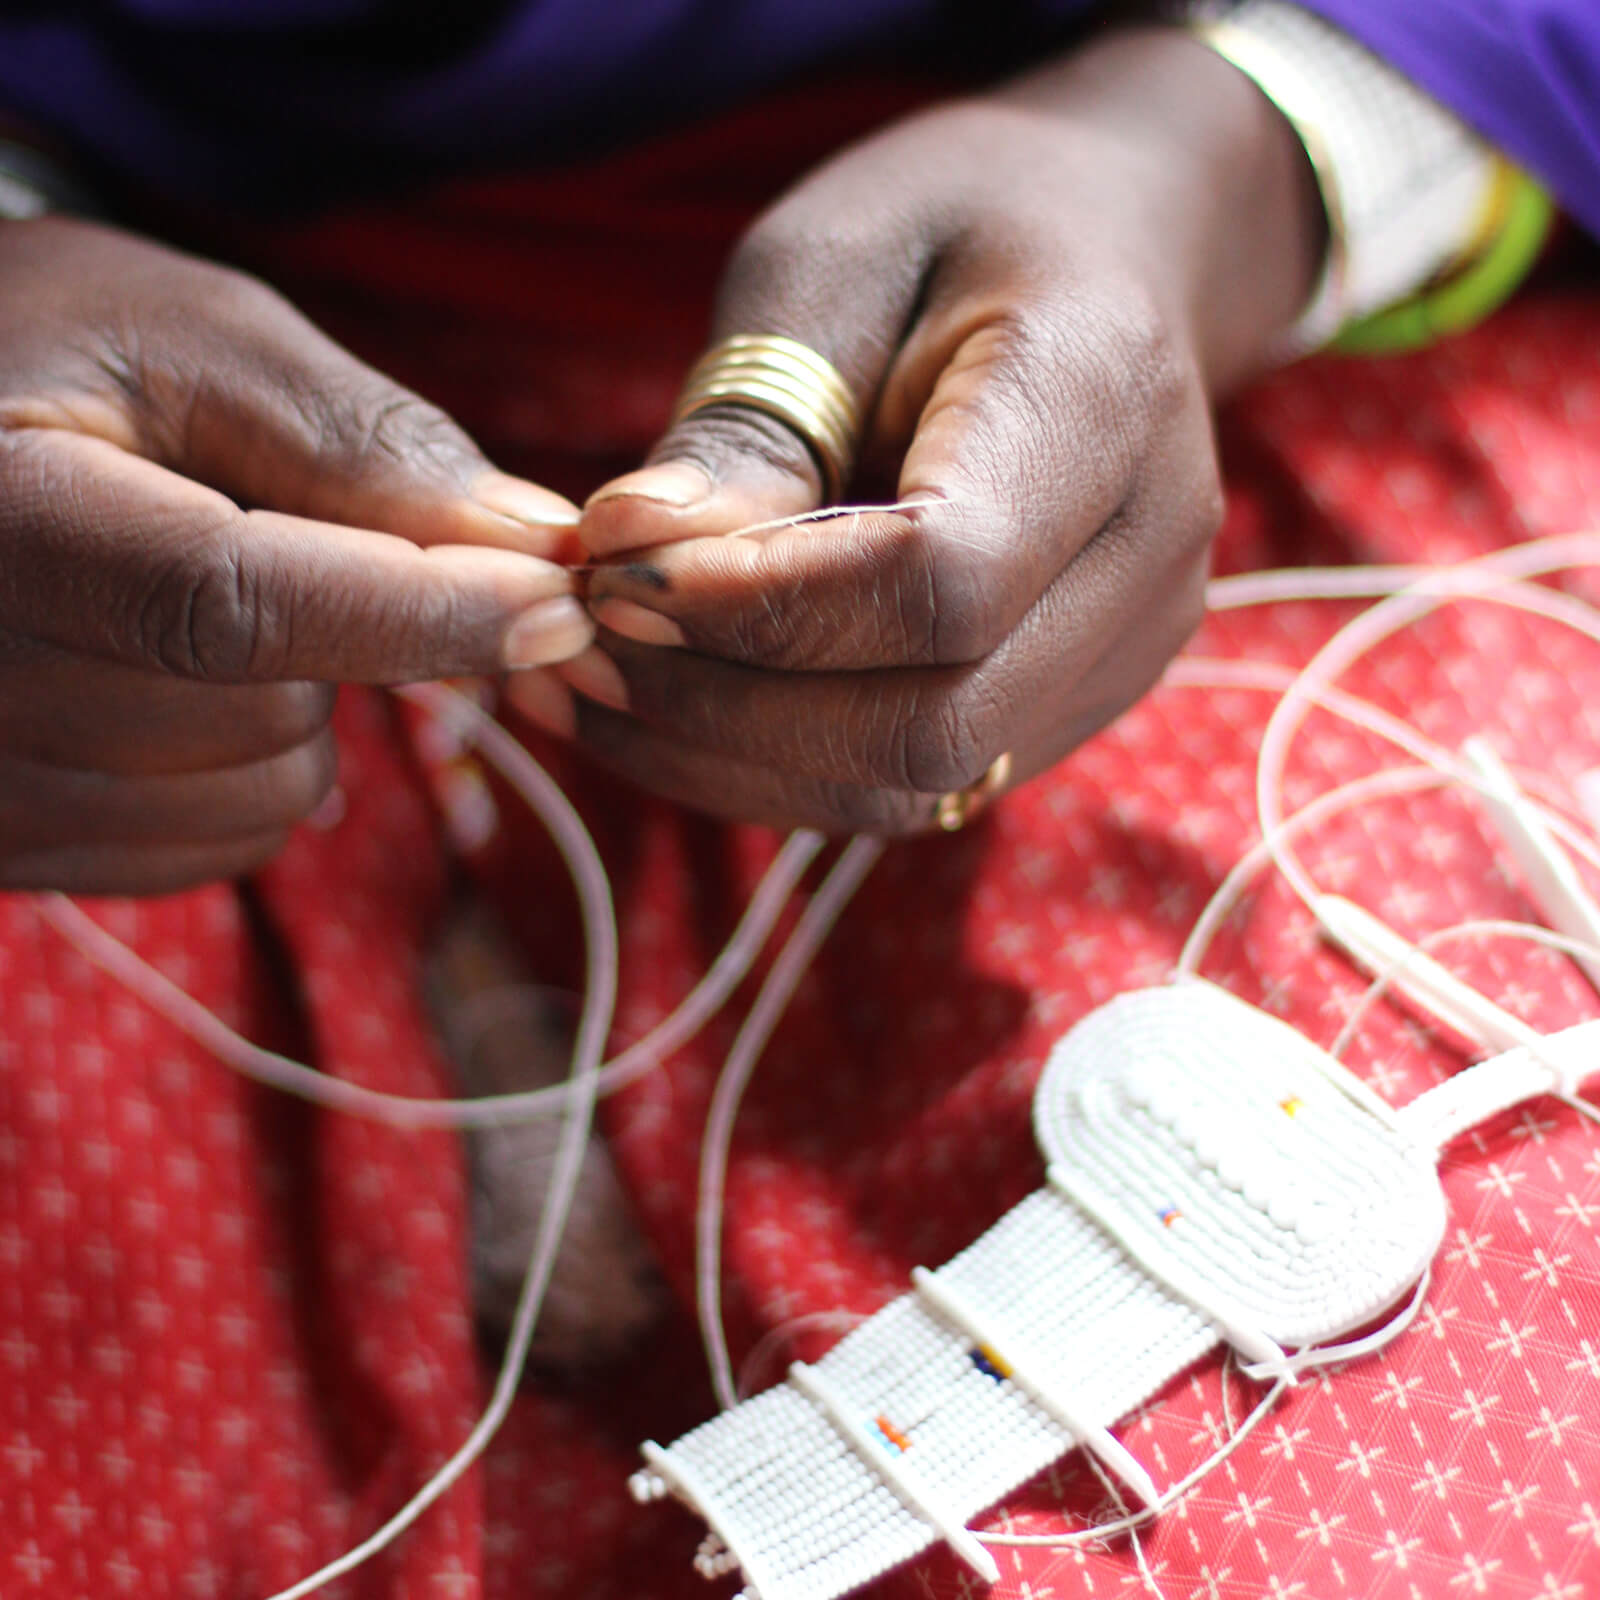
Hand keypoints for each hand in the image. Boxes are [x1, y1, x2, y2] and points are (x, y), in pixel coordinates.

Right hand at [0, 217, 589, 892]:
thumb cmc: (52, 350)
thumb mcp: (191, 340)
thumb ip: (358, 443)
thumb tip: (535, 548)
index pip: (230, 607)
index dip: (416, 614)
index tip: (559, 604)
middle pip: (263, 721)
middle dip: (345, 642)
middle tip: (277, 542)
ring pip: (258, 804)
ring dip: (296, 713)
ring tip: (206, 606)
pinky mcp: (8, 844)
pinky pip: (216, 848)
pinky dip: (249, 775)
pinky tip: (179, 684)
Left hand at [510, 28, 1323, 831]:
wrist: (1110, 259)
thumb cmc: (960, 228)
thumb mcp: (827, 265)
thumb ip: (747, 425)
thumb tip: (629, 564)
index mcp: (1103, 403)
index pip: (941, 580)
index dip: (762, 608)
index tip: (613, 577)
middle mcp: (1146, 560)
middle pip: (932, 722)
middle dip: (727, 706)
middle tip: (583, 640)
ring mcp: (1124, 652)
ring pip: (917, 785)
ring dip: (735, 760)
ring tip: (606, 683)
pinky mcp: (1073, 703)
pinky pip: (917, 788)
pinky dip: (779, 768)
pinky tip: (681, 707)